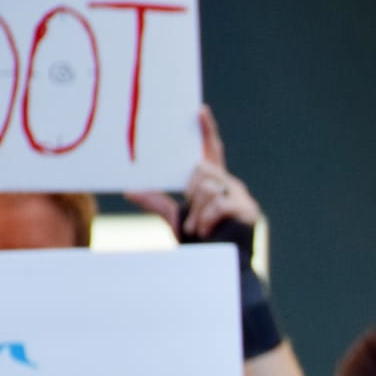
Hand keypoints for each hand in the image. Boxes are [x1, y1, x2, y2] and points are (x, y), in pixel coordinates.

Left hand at [126, 106, 259, 237]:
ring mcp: (241, 196)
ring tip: (198, 230)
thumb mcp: (174, 217)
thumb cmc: (200, 240)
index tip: (200, 111)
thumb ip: (156, 201)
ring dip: (197, 213)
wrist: (219, 264)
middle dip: (190, 194)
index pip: (211, 150)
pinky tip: (207, 231)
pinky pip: (218, 203)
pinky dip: (206, 219)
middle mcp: (229, 184)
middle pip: (201, 170)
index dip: (206, 131)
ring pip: (207, 188)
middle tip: (191, 219)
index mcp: (214, 182)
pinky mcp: (246, 209)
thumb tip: (129, 190)